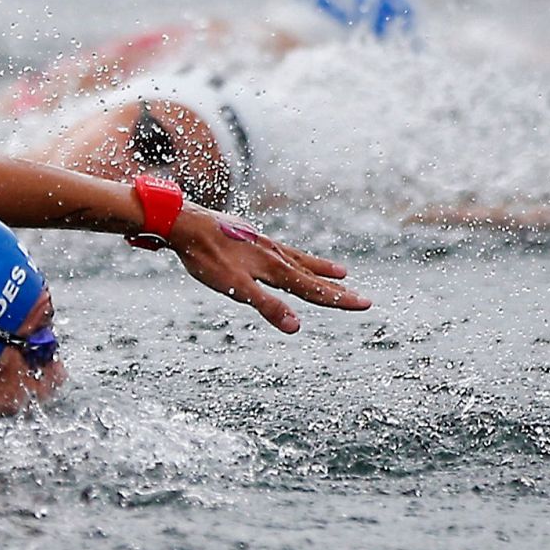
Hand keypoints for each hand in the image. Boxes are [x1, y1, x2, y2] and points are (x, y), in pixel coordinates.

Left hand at [167, 206, 370, 332]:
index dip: (338, 299)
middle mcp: (274, 255)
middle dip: (336, 289)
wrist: (184, 223)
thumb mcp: (234, 287)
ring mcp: (263, 244)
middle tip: (362, 298)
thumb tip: (296, 327)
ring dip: (321, 269)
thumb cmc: (206, 257)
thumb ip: (266, 306)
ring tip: (341, 272)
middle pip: (312, 276)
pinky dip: (297, 257)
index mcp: (273, 268)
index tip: (365, 304)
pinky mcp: (250, 238)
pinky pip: (283, 251)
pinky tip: (290, 256)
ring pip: (300, 260)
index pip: (313, 289)